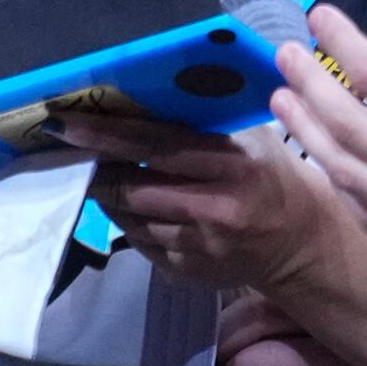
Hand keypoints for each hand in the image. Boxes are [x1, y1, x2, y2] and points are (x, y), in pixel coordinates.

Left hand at [59, 114, 337, 291]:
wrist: (300, 243)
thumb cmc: (272, 174)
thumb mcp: (254, 137)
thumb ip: (208, 121)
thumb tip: (145, 94)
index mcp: (232, 163)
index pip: (157, 146)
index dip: (108, 135)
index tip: (66, 124)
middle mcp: (215, 207)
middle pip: (134, 187)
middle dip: (97, 170)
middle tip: (74, 152)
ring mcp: (200, 245)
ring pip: (130, 219)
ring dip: (108, 197)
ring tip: (103, 177)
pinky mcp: (188, 271)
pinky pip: (140, 244)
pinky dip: (129, 223)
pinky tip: (132, 208)